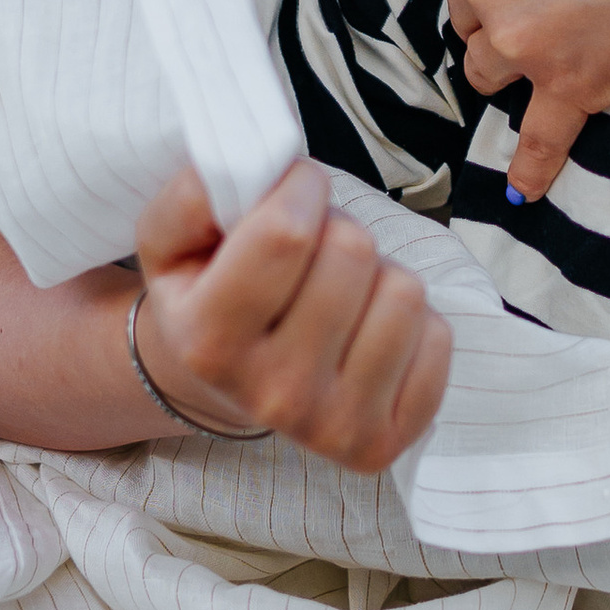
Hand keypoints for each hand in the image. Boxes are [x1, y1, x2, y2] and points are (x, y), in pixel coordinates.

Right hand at [131, 158, 451, 474]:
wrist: (230, 386)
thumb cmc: (210, 299)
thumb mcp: (172, 244)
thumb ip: (193, 195)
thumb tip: (248, 166)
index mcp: (209, 343)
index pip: (286, 233)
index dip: (300, 188)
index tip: (296, 190)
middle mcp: (271, 395)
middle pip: (351, 254)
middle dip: (338, 229)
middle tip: (314, 253)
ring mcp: (332, 425)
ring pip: (404, 291)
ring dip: (379, 274)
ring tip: (342, 293)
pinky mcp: (384, 443)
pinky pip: (437, 337)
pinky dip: (413, 321)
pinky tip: (369, 333)